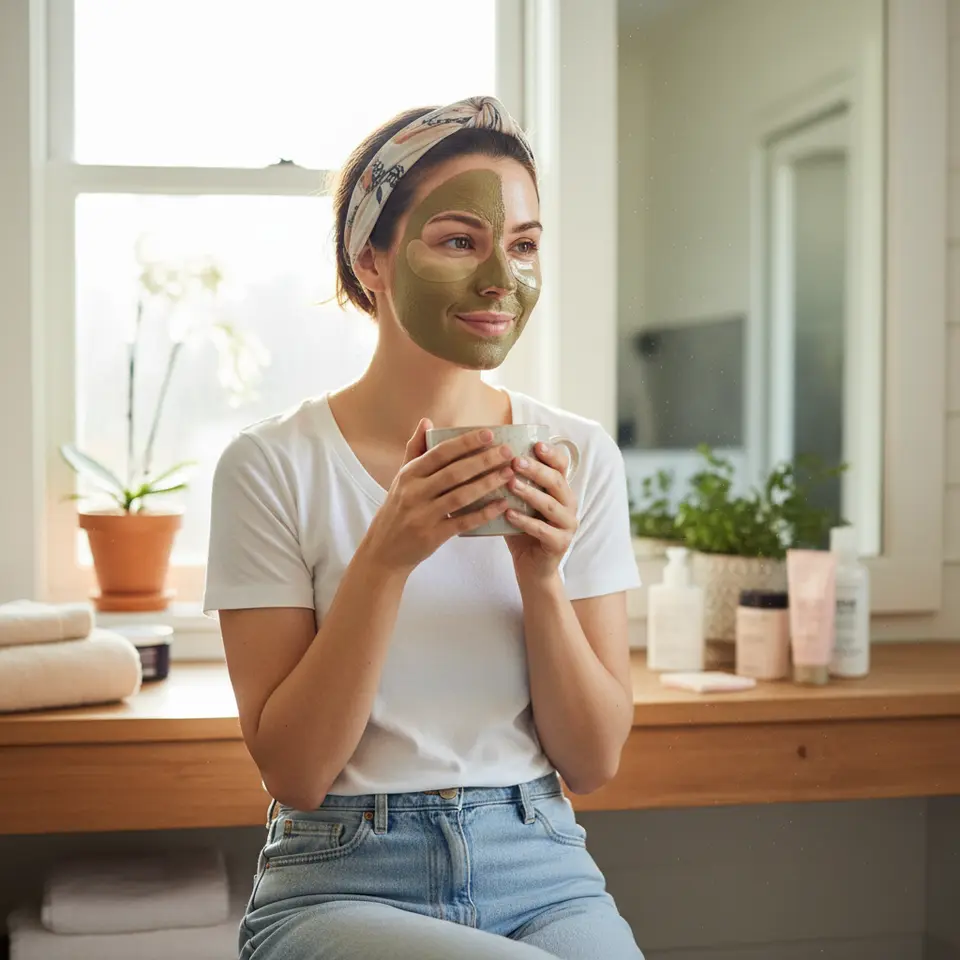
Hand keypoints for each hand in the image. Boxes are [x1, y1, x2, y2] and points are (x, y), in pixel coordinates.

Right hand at [359, 420, 515, 575]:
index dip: (465, 442)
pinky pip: (463, 522)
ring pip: (461, 496)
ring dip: (487, 484)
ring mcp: (423, 515)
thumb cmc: (397, 510)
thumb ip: (414, 449)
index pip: (440, 452)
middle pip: (454, 472)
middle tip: (508, 452)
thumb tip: (427, 421)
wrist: (383, 551)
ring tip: (509, 474)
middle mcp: (414, 492)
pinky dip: (484, 513)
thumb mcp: (400, 478)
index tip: (489, 434)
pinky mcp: (433, 536)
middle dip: (484, 460)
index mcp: (409, 474)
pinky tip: (502, 505)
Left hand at [504, 441, 578, 582]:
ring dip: (530, 493)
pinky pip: (543, 531)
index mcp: (560, 490)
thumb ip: (510, 482)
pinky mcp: (560, 544)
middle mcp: (568, 504)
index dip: (551, 454)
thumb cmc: (521, 530)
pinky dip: (526, 522)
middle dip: (536, 470)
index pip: (562, 466)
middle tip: (515, 461)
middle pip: (557, 482)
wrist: (532, 568)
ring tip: (510, 484)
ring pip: (551, 505)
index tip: (536, 444)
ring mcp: (567, 525)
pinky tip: (509, 514)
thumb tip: (484, 458)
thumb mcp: (517, 503)